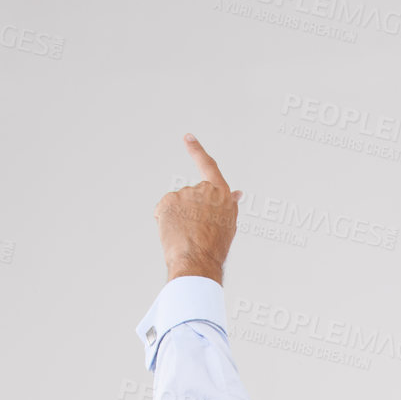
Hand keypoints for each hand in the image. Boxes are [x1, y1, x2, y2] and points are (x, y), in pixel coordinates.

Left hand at [153, 134, 242, 284]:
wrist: (197, 262)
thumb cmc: (214, 250)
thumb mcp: (229, 224)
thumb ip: (229, 204)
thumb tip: (237, 193)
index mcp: (222, 194)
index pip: (208, 166)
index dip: (197, 151)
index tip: (188, 138)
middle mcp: (204, 189)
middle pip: (190, 196)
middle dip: (189, 211)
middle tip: (195, 233)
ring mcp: (185, 193)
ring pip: (176, 205)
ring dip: (177, 218)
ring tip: (186, 236)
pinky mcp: (168, 201)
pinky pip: (163, 211)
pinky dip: (165, 222)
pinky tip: (173, 234)